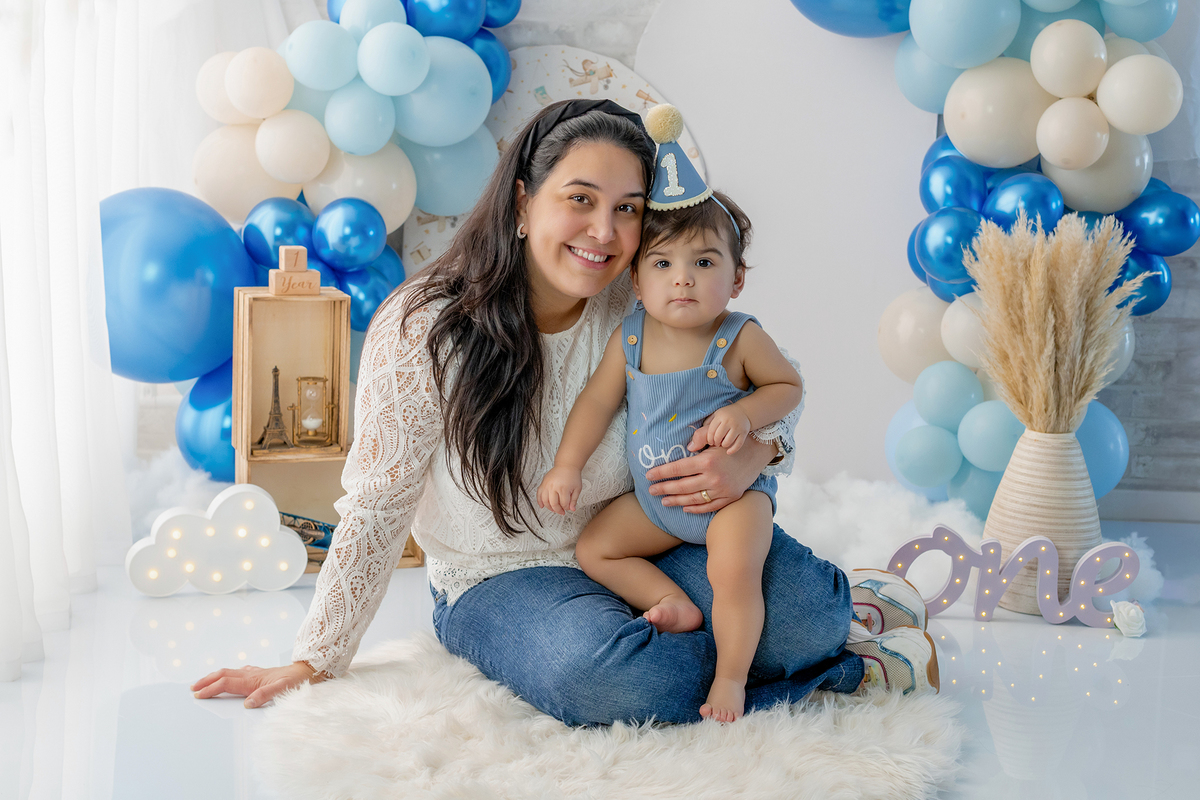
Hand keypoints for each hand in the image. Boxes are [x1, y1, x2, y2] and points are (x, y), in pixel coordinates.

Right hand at [191, 660, 320, 708]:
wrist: (307, 671)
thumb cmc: (296, 682)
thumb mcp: (283, 690)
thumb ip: (266, 695)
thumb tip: (248, 703)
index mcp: (253, 680)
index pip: (226, 684)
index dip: (211, 689)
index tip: (198, 695)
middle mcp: (251, 675)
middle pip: (223, 675)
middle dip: (206, 681)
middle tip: (193, 688)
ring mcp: (255, 673)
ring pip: (229, 673)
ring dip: (214, 677)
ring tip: (203, 683)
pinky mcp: (260, 673)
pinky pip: (239, 672)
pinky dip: (228, 675)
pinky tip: (229, 677)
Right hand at [537, 466, 581, 513]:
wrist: (566, 465)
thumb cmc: (572, 475)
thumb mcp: (577, 488)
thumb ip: (574, 500)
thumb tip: (572, 509)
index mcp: (564, 488)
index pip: (564, 504)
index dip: (566, 508)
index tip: (568, 507)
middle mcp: (554, 487)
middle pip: (553, 504)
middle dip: (558, 510)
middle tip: (561, 511)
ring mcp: (547, 485)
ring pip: (545, 501)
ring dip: (549, 507)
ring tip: (553, 509)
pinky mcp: (543, 483)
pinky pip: (539, 494)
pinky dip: (539, 501)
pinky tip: (542, 505)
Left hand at [647, 433, 774, 512]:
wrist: (759, 449)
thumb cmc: (733, 439)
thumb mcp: (715, 435)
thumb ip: (698, 440)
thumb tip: (683, 450)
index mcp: (707, 461)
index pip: (677, 469)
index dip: (660, 473)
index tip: (648, 476)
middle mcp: (714, 478)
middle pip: (682, 486)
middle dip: (663, 489)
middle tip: (650, 490)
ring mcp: (723, 490)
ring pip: (693, 499)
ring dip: (676, 501)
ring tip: (663, 500)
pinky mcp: (731, 497)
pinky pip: (709, 507)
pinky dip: (695, 508)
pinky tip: (684, 507)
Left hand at [704, 405, 750, 454]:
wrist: (744, 412)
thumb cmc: (726, 415)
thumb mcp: (716, 415)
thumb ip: (707, 423)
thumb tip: (696, 438)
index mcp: (720, 417)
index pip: (711, 431)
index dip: (709, 439)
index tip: (710, 442)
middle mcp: (729, 421)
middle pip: (718, 436)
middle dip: (715, 442)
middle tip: (716, 444)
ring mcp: (737, 427)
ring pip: (727, 441)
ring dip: (723, 445)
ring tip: (722, 444)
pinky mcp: (744, 433)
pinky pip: (738, 444)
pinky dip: (732, 450)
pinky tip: (728, 452)